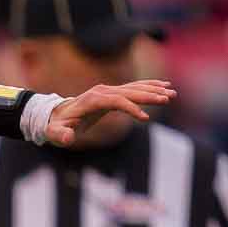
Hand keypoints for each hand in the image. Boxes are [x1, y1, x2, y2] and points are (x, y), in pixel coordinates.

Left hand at [45, 79, 175, 149]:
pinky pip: (133, 88)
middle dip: (149, 95)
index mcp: (93, 99)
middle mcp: (103, 91)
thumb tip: (67, 139)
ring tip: (172, 94)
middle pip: (130, 91)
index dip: (131, 108)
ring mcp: (108, 90)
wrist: (55, 116)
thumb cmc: (56, 126)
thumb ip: (60, 135)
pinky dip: (149, 87)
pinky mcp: (112, 93)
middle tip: (168, 99)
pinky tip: (164, 87)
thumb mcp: (55, 133)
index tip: (144, 119)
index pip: (117, 101)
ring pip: (134, 88)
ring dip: (154, 90)